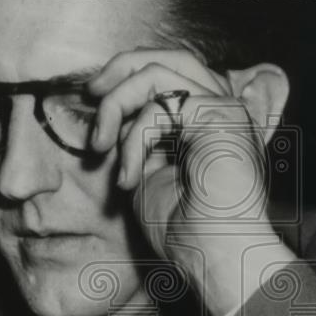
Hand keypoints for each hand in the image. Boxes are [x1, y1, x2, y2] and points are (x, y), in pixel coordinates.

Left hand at [87, 49, 296, 315]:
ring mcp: (224, 108)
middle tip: (91, 94)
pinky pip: (159, 105)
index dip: (126, 78)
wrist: (215, 259)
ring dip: (116, 105)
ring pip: (157, 71)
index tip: (94, 102)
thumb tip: (110, 118)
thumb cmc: (186, 233)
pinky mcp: (219, 115)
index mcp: (207, 122)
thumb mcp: (147, 177)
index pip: (168, 74)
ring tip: (99, 146)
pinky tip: (127, 178)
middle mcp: (221, 108)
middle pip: (167, 56)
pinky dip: (132, 140)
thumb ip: (136, 141)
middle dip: (119, 68)